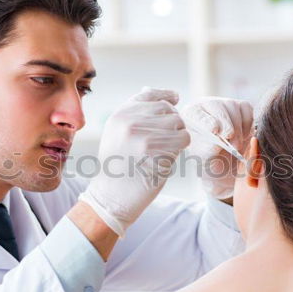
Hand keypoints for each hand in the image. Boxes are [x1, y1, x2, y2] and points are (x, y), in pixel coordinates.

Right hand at [78, 87, 189, 236]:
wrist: (110, 196)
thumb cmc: (118, 166)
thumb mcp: (118, 133)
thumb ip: (139, 114)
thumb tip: (172, 96)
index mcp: (120, 114)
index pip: (151, 95)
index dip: (167, 97)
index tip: (176, 100)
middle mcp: (129, 121)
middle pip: (169, 110)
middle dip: (174, 124)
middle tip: (167, 140)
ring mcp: (142, 135)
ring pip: (179, 124)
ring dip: (179, 137)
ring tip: (166, 150)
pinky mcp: (156, 152)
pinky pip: (182, 140)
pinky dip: (180, 149)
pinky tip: (167, 158)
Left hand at [180, 97, 253, 199]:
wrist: (223, 157)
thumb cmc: (208, 156)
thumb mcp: (204, 156)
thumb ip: (207, 150)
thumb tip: (216, 145)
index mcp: (190, 116)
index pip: (195, 114)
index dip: (206, 121)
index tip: (214, 130)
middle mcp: (205, 105)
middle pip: (217, 106)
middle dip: (226, 124)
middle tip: (230, 138)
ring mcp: (224, 103)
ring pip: (232, 107)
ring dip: (237, 127)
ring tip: (236, 145)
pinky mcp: (240, 106)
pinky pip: (246, 109)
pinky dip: (246, 124)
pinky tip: (242, 136)